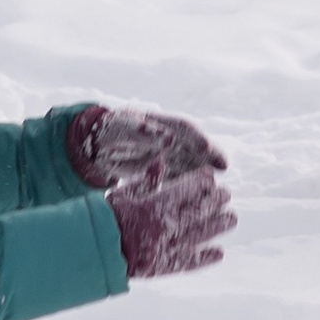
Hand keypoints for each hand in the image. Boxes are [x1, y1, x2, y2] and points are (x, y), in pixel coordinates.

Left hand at [67, 104, 227, 188]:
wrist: (96, 145)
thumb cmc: (110, 132)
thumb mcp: (123, 130)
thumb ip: (145, 134)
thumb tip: (170, 139)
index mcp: (158, 123)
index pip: (183, 128)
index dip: (197, 138)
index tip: (207, 147)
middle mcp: (167, 137)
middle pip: (192, 144)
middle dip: (209, 154)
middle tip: (223, 165)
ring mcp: (166, 152)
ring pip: (189, 161)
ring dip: (202, 170)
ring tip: (215, 184)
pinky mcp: (161, 168)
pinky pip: (178, 175)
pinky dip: (187, 184)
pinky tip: (196, 196)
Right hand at [109, 163, 235, 279]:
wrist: (94, 253)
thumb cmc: (106, 219)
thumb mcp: (123, 195)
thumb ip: (146, 180)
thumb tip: (162, 161)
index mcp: (153, 207)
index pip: (185, 191)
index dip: (200, 182)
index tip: (210, 176)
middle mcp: (164, 228)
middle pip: (197, 212)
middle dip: (214, 202)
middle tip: (226, 194)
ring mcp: (166, 249)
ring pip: (199, 236)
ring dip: (218, 226)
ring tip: (231, 219)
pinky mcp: (165, 268)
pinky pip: (189, 263)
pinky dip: (205, 258)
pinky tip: (219, 253)